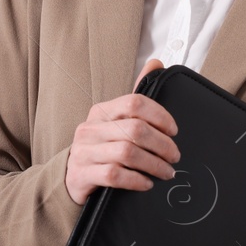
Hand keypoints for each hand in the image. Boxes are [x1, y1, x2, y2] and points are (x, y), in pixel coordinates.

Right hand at [64, 58, 179, 205]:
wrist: (70, 178)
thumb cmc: (100, 148)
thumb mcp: (115, 123)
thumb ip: (136, 98)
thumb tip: (156, 63)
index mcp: (101, 111)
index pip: (134, 103)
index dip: (160, 116)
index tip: (173, 131)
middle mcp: (91, 128)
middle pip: (135, 130)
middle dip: (162, 144)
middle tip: (174, 156)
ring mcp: (84, 151)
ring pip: (127, 153)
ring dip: (153, 164)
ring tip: (166, 171)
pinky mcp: (82, 174)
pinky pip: (115, 175)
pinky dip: (136, 180)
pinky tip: (147, 183)